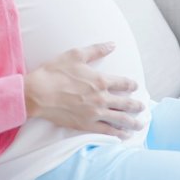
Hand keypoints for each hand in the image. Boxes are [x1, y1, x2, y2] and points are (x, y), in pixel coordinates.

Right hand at [23, 42, 145, 138]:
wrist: (37, 93)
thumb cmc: (54, 72)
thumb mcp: (75, 55)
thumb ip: (96, 50)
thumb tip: (112, 44)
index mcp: (101, 80)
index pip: (123, 83)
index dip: (131, 85)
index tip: (135, 87)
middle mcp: (101, 98)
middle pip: (126, 103)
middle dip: (136, 105)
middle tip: (142, 107)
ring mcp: (95, 113)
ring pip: (120, 119)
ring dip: (133, 122)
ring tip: (140, 124)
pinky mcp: (86, 125)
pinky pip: (107, 131)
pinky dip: (118, 134)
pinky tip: (124, 136)